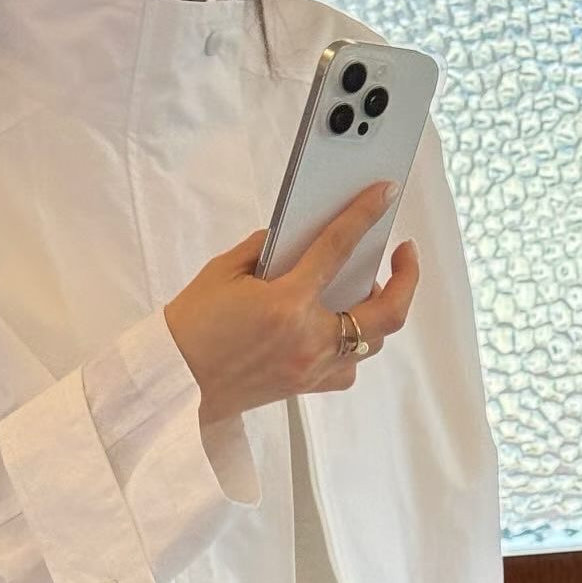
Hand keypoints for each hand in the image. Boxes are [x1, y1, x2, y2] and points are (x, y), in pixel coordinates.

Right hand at [163, 179, 419, 427]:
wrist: (175, 383)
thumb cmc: (192, 327)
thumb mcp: (225, 271)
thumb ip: (268, 249)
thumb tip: (297, 238)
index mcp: (287, 304)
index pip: (339, 248)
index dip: (366, 215)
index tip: (385, 194)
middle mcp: (309, 340)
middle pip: (385, 312)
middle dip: (406, 279)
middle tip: (404, 254)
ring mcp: (311, 369)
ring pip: (372, 343)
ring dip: (378, 314)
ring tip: (368, 291)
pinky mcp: (304, 387)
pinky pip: (347, 368)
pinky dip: (353, 347)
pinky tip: (340, 329)